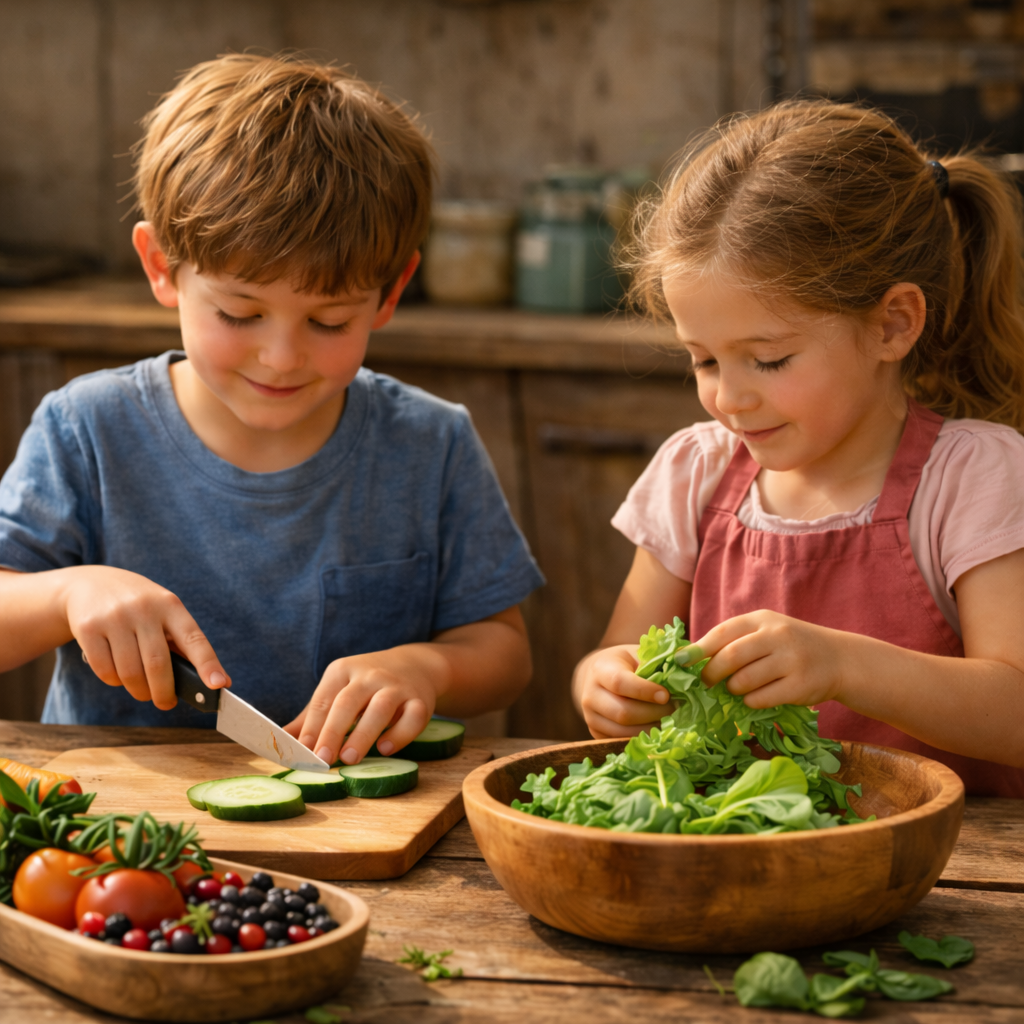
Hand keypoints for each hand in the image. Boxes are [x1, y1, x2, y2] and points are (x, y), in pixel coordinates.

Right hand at [59, 565, 228, 708]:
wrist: (89, 583)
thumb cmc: (138, 606)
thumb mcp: (162, 611)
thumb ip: (181, 642)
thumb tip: (210, 681)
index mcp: (170, 604)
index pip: (194, 638)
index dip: (208, 664)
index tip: (219, 685)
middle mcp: (144, 608)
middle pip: (157, 664)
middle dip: (164, 692)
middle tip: (166, 703)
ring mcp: (114, 617)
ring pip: (130, 672)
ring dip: (139, 691)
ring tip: (143, 691)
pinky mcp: (88, 628)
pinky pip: (105, 671)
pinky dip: (115, 682)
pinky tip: (119, 676)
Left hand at [284, 646, 438, 765]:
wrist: (415, 665)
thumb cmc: (366, 685)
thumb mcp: (338, 690)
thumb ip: (312, 716)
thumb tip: (281, 743)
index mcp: (343, 670)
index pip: (323, 700)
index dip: (312, 727)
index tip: (302, 752)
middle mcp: (370, 675)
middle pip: (348, 701)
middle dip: (333, 731)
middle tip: (323, 759)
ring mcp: (397, 686)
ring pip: (381, 708)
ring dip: (364, 734)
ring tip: (350, 758)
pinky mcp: (420, 700)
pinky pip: (413, 716)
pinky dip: (401, 733)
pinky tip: (386, 749)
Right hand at [573, 644, 671, 738]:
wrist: (601, 678)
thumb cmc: (628, 664)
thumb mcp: (640, 654)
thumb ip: (659, 660)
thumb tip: (687, 666)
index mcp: (600, 669)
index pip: (620, 683)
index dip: (644, 691)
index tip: (667, 695)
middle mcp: (590, 694)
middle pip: (623, 712)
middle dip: (654, 714)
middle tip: (676, 709)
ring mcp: (590, 717)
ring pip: (624, 731)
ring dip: (652, 729)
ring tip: (670, 720)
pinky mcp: (596, 733)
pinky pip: (622, 741)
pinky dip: (643, 738)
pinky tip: (658, 728)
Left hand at [694, 610, 849, 707]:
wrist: (839, 659)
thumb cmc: (791, 646)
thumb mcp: (766, 631)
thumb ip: (735, 640)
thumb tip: (690, 657)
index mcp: (762, 620)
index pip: (722, 632)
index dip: (698, 649)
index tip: (680, 662)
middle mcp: (777, 636)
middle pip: (729, 657)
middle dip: (711, 673)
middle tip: (706, 682)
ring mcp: (791, 660)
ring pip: (743, 681)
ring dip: (732, 689)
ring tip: (735, 689)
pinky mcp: (800, 686)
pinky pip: (761, 698)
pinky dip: (750, 701)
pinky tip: (754, 698)